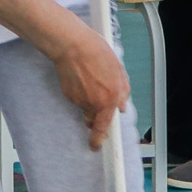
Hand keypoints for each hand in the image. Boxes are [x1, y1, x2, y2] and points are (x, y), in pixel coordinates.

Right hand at [53, 26, 132, 147]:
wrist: (73, 46)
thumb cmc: (96, 54)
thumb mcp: (118, 70)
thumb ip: (123, 91)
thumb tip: (122, 106)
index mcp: (109, 99)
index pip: (104, 127)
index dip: (99, 139)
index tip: (96, 146)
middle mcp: (93, 103)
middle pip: (93, 120)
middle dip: (95, 116)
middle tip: (96, 100)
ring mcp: (79, 100)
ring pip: (85, 108)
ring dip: (88, 101)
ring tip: (90, 81)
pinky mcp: (68, 94)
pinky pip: (76, 99)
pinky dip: (79, 92)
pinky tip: (81, 78)